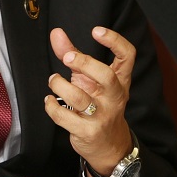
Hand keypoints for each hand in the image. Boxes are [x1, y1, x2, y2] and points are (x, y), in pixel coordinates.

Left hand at [44, 26, 134, 176]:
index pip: (127, 56)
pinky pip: (64, 117)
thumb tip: (56, 33)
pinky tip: (49, 101)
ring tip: (54, 81)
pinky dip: (51, 106)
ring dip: (59, 85)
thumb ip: (73, 54)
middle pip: (107, 76)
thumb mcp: (89, 78)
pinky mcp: (87, 132)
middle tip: (68, 58)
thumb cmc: (98, 104)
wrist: (109, 145)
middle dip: (85, 63)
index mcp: (120, 80)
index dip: (115, 41)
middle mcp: (114, 97)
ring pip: (79, 97)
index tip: (96, 30)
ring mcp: (102, 116)